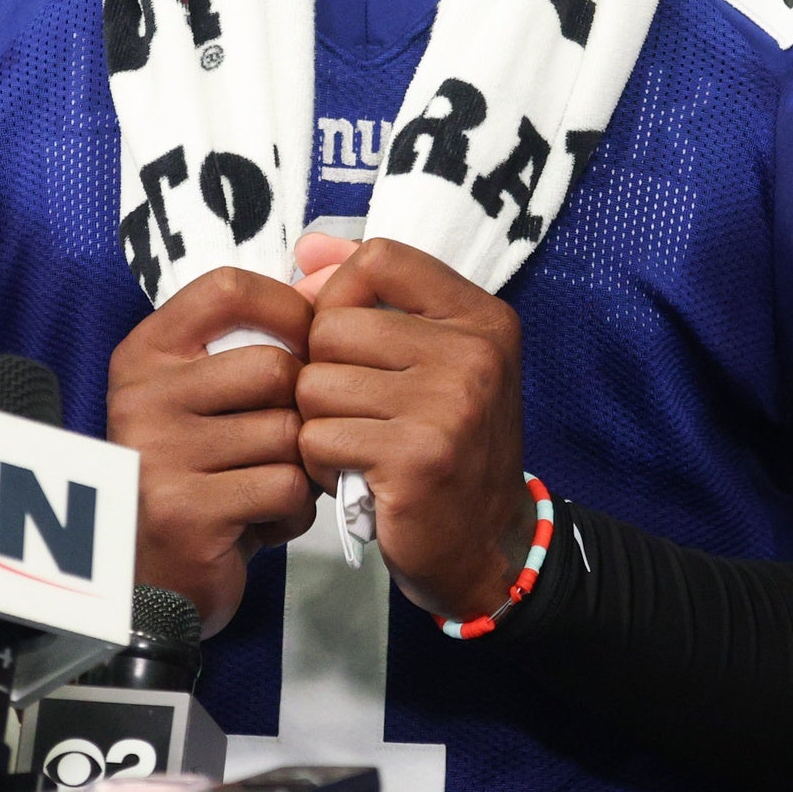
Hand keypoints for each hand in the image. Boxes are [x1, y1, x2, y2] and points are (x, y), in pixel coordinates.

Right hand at [105, 267, 319, 633]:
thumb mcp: (206, 398)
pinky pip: (286, 489)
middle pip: (275, 368)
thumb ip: (252, 342)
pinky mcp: (185, 511)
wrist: (154, 580)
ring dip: (299, 469)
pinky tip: (262, 521)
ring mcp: (158, 454)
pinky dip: (292, 512)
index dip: (288, 306)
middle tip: (286, 445)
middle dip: (301, 411)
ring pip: (288, 434)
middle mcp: (142, 396)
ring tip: (267, 487)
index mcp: (146, 354)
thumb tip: (327, 277)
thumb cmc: (200, 475)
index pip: (228, 289)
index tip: (311, 339)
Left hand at [295, 240, 533, 622]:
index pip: (379, 259)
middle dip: (322, 372)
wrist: (484, 545)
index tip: (342, 337)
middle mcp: (473, 353)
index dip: (338, 295)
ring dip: (318, 422)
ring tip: (356, 444)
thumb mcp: (433, 359)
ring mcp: (448, 406)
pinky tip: (353, 476)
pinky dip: (320, 464)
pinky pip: (316, 438)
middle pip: (333, 325)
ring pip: (315, 384)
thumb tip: (308, 245)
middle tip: (355, 411)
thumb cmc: (444, 443)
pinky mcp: (415, 459)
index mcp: (481, 317)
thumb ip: (376, 294)